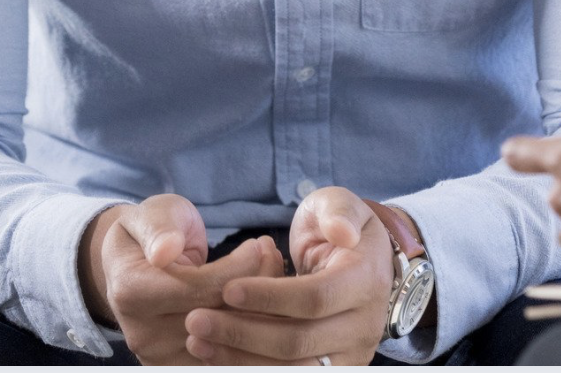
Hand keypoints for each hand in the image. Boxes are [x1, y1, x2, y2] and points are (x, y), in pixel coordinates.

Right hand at [80, 194, 284, 363]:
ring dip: (261, 312)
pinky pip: (226, 357)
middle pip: (218, 320)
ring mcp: (161, 357)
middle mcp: (144, 333)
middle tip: (273, 256)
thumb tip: (165, 251)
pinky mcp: (179, 367)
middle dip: (256, 288)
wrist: (132, 266)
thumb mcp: (152, 214)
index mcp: (132, 292)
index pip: (200, 289)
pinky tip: (261, 301)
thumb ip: (159, 229)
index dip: (238, 268)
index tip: (258, 244)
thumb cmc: (151, 233)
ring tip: (272, 273)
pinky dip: (251, 330)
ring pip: (229, 344)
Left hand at [183, 186, 393, 364]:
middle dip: (242, 333)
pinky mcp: (329, 371)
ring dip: (240, 360)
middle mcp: (363, 328)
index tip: (226, 289)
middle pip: (298, 343)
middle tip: (195, 320)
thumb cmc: (337, 226)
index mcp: (365, 283)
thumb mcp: (338, 205)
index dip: (269, 297)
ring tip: (197, 341)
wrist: (360, 262)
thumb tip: (341, 232)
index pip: (314, 299)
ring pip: (292, 369)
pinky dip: (249, 368)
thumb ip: (338, 211)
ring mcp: (348, 356)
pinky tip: (215, 356)